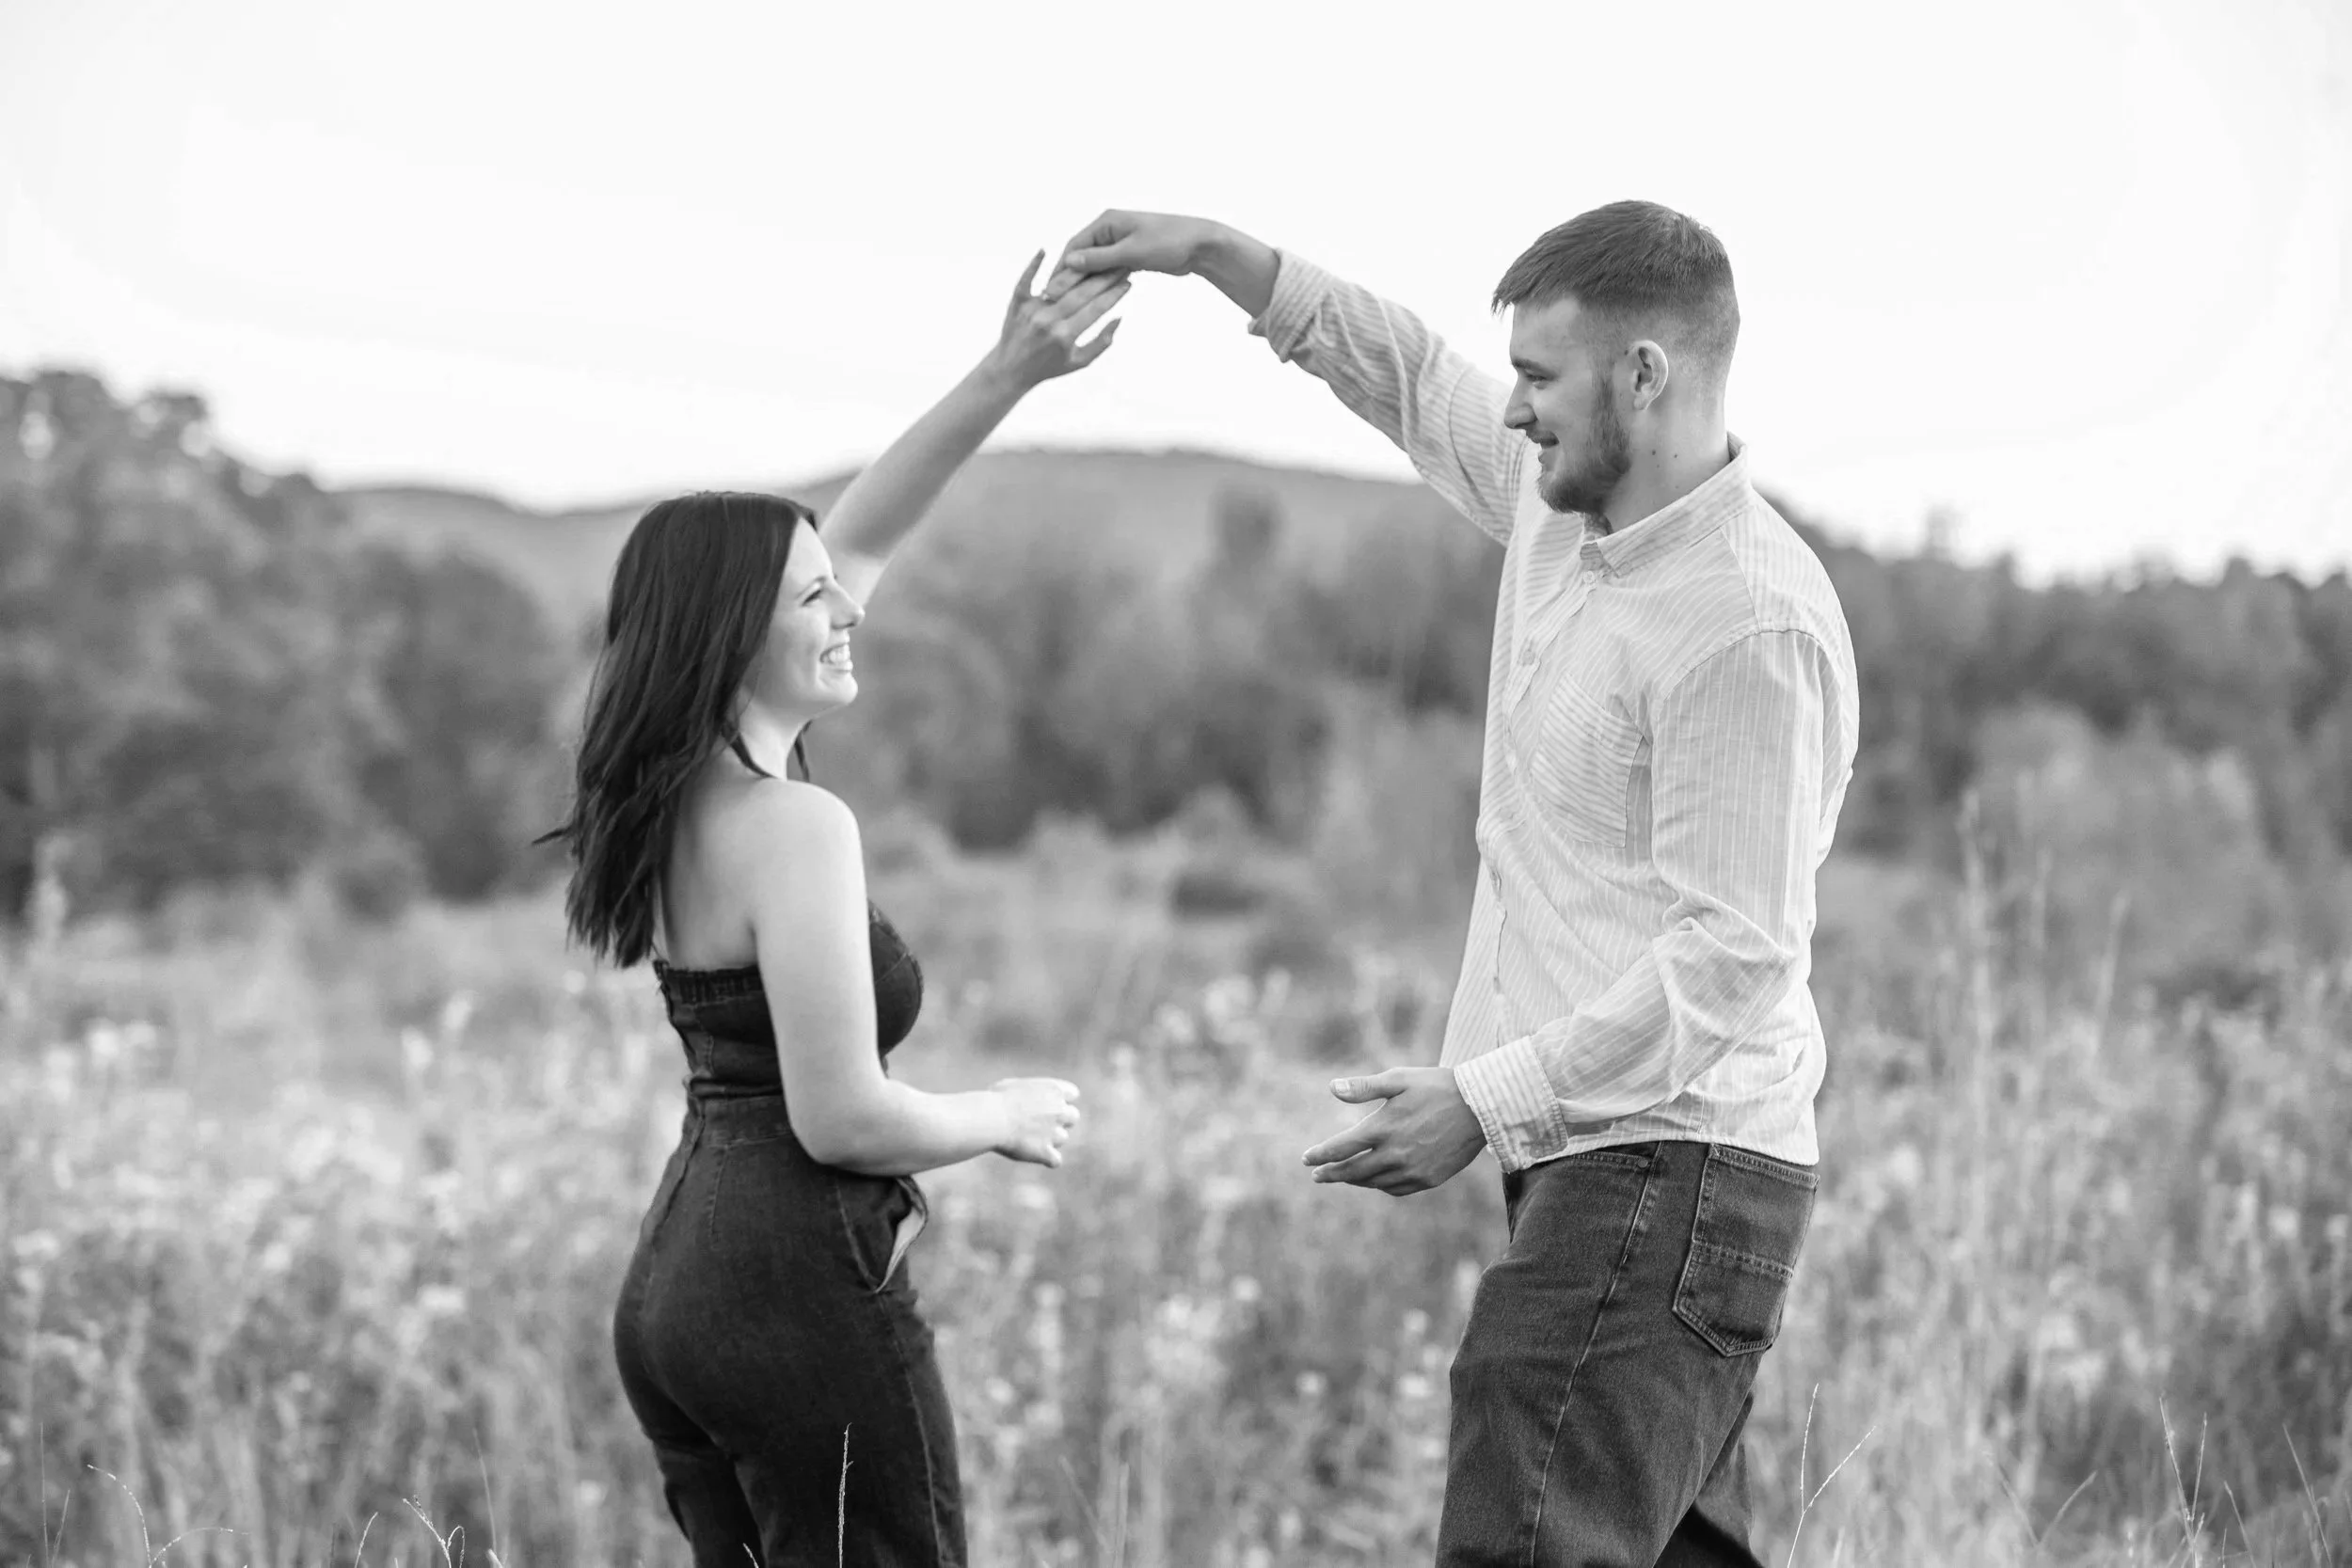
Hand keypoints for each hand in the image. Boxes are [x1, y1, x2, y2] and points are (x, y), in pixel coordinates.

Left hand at [985, 253, 1129, 392]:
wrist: (1011, 370)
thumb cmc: (1049, 367)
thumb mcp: (1079, 362)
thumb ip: (1101, 343)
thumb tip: (1119, 318)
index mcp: (1065, 336)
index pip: (1097, 309)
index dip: (1115, 294)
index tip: (1128, 283)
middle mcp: (1048, 320)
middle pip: (1082, 293)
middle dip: (1104, 278)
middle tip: (1120, 265)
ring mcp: (1032, 309)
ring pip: (1061, 283)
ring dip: (1081, 269)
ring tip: (1097, 258)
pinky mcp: (1017, 303)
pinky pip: (1026, 280)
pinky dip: (1034, 265)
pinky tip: (1044, 250)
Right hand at [992, 1076, 1082, 1167]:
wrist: (992, 1119)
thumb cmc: (996, 1100)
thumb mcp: (1015, 1086)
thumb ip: (1030, 1093)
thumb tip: (1027, 1100)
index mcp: (1055, 1090)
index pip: (1072, 1094)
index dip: (1060, 1100)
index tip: (1047, 1104)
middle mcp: (1061, 1111)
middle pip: (1073, 1117)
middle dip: (1060, 1120)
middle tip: (1040, 1123)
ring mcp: (1056, 1133)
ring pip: (1062, 1138)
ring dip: (1049, 1139)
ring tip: (1027, 1137)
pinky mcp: (1047, 1152)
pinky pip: (1055, 1160)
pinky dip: (1046, 1159)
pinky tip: (1033, 1154)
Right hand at [1045, 209, 1220, 297]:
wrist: (1200, 245)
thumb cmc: (1168, 241)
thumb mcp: (1131, 251)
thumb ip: (1100, 259)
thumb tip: (1070, 262)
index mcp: (1106, 222)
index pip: (1074, 246)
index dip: (1061, 269)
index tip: (1049, 289)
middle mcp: (1109, 231)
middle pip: (1081, 257)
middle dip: (1069, 278)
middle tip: (1053, 301)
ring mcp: (1119, 243)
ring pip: (1094, 266)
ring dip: (1083, 283)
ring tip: (1067, 305)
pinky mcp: (1130, 256)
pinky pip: (1108, 271)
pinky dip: (1100, 283)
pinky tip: (1090, 300)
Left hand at [1301, 1066, 1486, 1196]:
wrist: (1480, 1107)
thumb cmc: (1436, 1086)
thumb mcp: (1398, 1079)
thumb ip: (1364, 1087)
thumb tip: (1331, 1088)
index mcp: (1382, 1128)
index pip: (1340, 1148)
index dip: (1320, 1155)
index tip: (1306, 1159)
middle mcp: (1394, 1154)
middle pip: (1352, 1172)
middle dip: (1331, 1173)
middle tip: (1318, 1175)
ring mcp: (1412, 1170)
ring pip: (1373, 1182)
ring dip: (1354, 1181)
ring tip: (1343, 1176)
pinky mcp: (1428, 1179)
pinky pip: (1396, 1188)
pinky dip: (1380, 1185)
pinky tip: (1375, 1180)